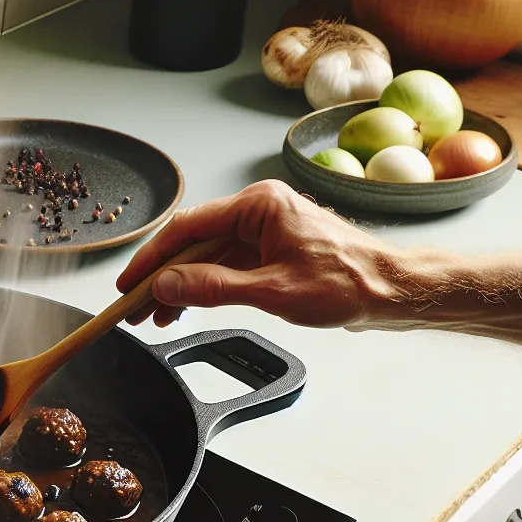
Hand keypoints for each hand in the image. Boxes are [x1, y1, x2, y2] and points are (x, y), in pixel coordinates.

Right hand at [118, 180, 405, 329]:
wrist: (392, 291)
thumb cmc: (349, 282)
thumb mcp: (273, 291)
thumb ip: (213, 288)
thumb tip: (167, 287)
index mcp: (259, 205)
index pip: (188, 228)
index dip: (152, 259)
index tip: (129, 285)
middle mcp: (259, 210)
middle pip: (193, 242)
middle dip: (161, 277)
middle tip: (133, 307)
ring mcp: (265, 229)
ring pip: (206, 257)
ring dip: (181, 286)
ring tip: (155, 316)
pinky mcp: (271, 249)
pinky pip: (226, 265)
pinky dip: (204, 287)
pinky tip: (187, 308)